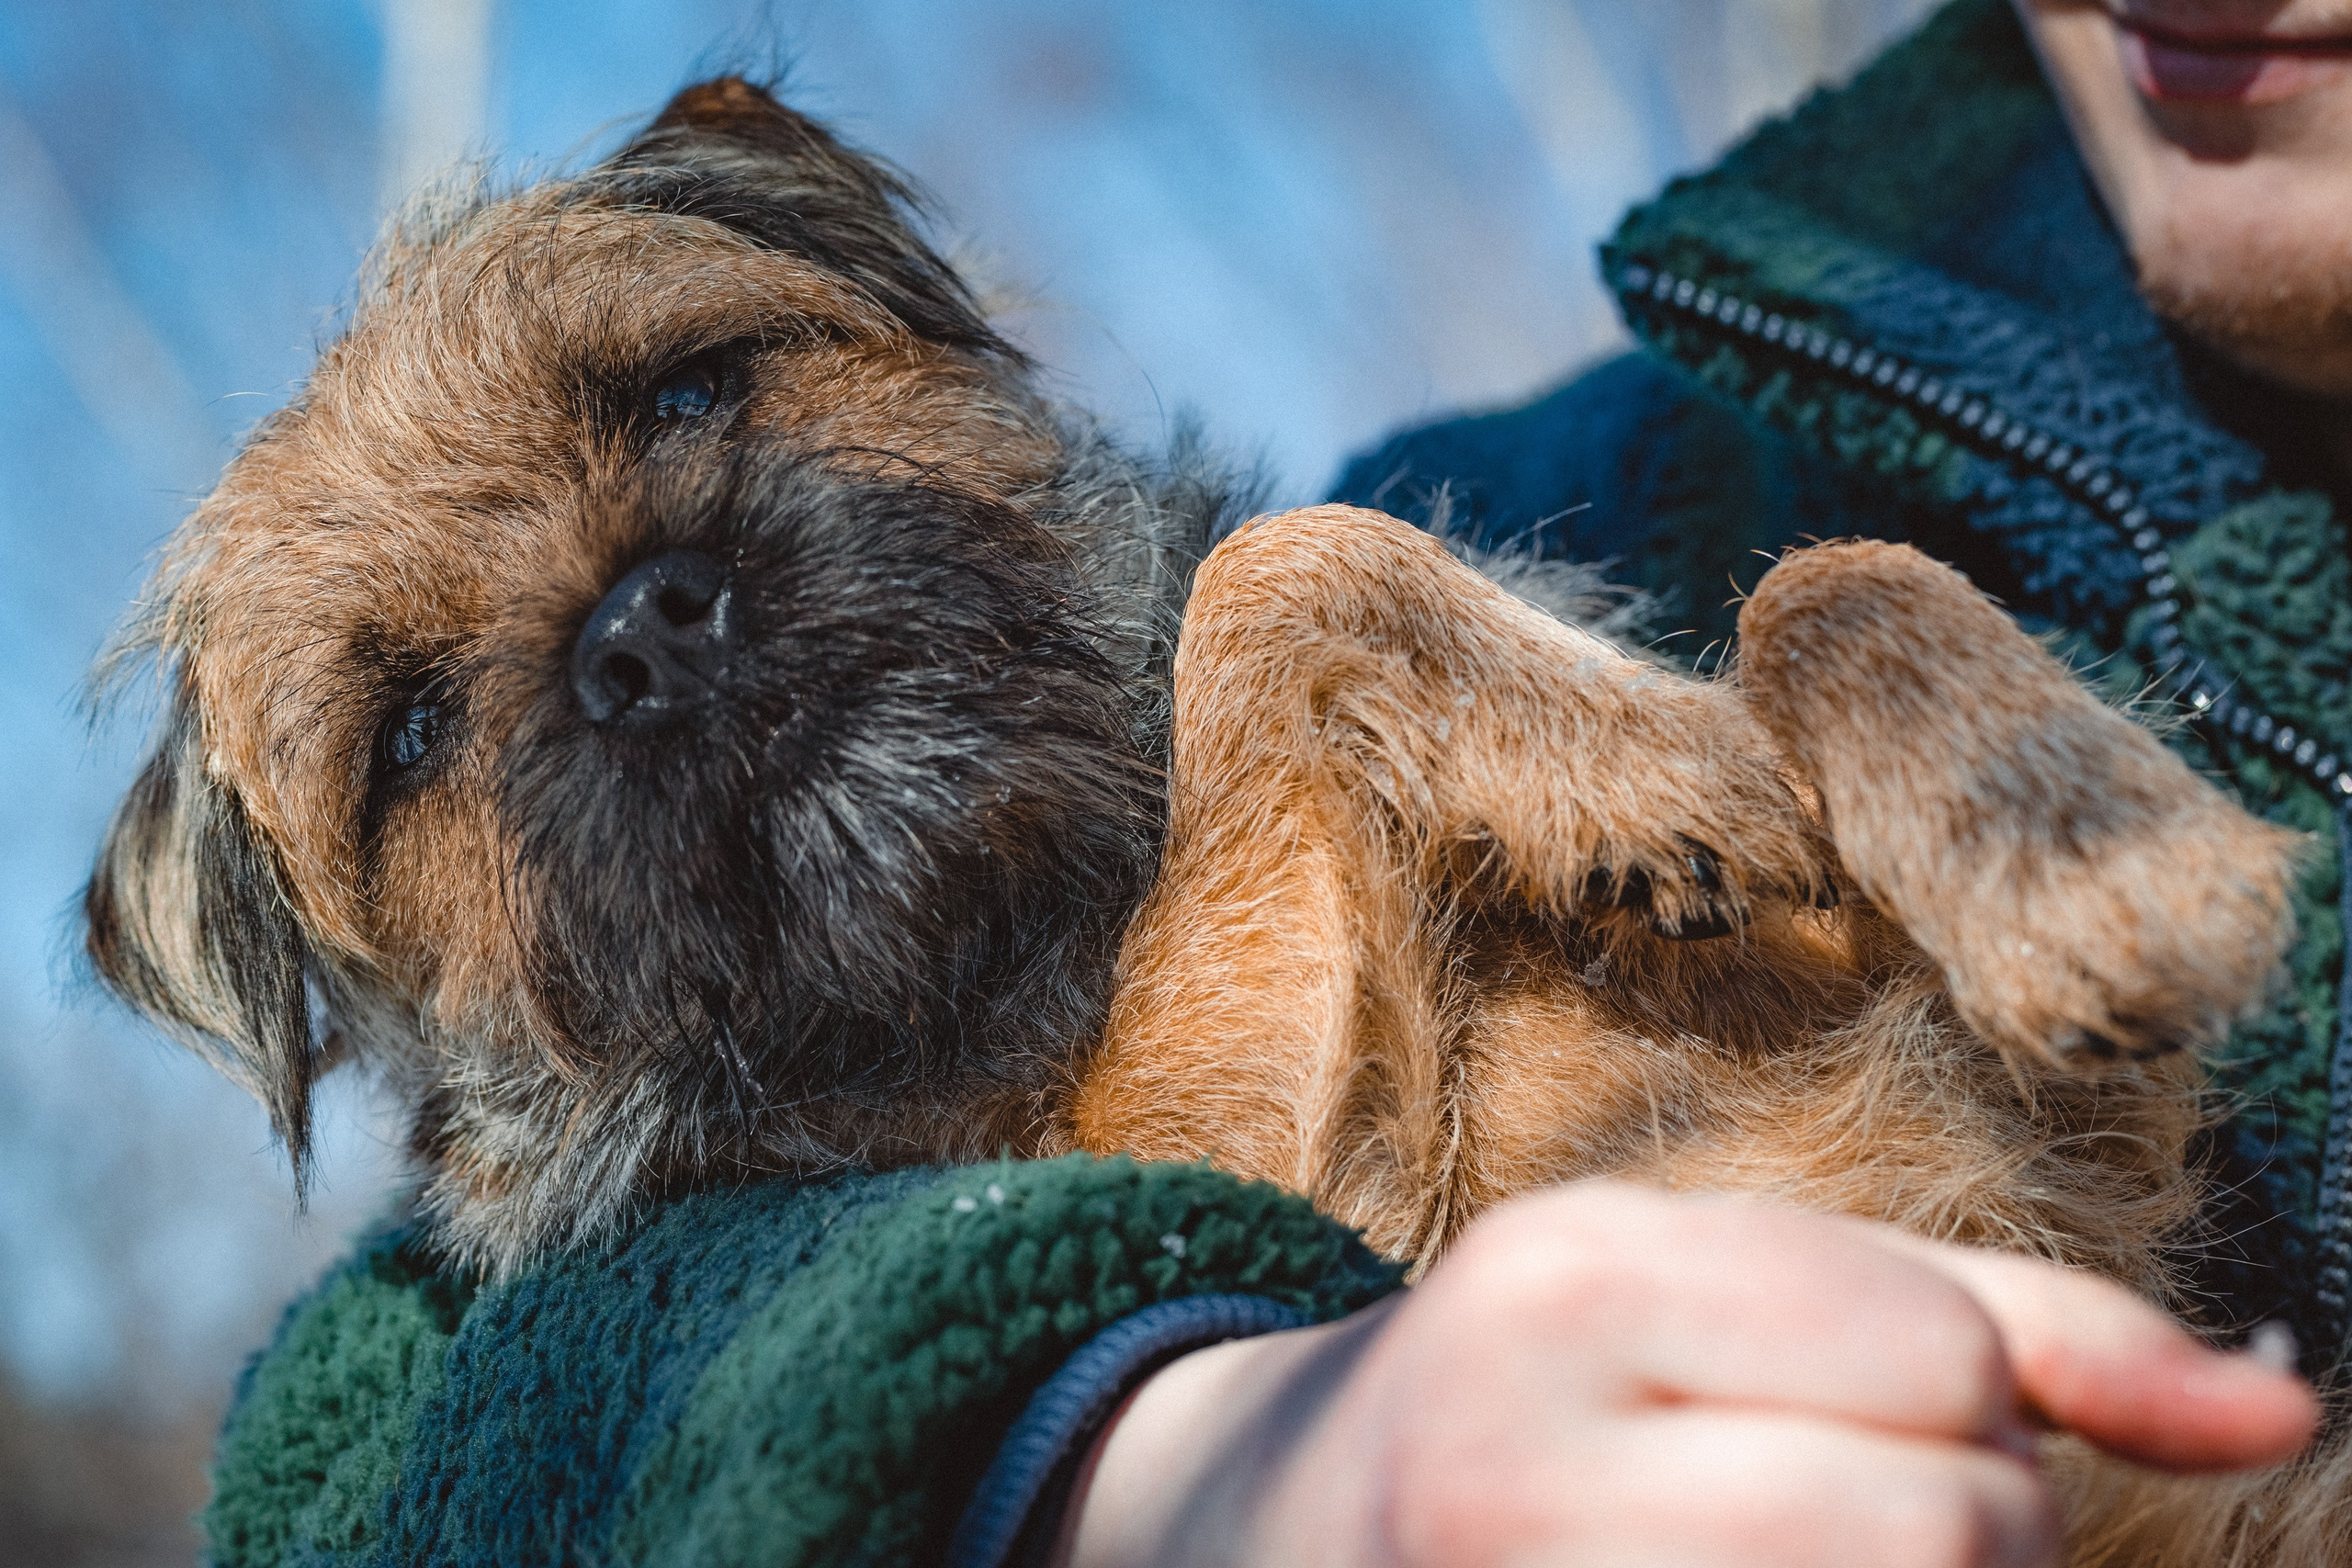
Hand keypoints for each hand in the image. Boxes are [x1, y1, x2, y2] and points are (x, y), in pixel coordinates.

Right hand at [1057, 1181, 2317, 1567]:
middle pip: (1954, 1529)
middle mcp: (1524, 1448)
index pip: (1948, 1362)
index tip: (1858, 1419)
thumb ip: (2017, 1317)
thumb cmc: (1545, 1392)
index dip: (1964, 1409)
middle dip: (1956, 1532)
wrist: (1272, 1530)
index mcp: (1573, 1274)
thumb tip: (2282, 1407)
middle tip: (1828, 1520)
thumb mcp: (1728, 1286)